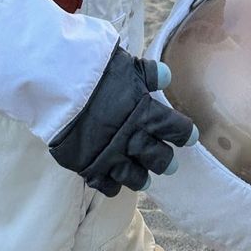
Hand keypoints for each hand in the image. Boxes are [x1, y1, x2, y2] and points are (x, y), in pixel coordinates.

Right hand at [48, 45, 198, 196]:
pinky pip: (107, 185)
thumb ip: (148, 73)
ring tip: (145, 179)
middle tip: (170, 163)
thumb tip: (167, 76)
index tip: (190, 137)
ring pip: (135, 177)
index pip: (175, 129)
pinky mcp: (90, 167)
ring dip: (142, 178)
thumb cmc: (95, 71)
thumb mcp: (126, 65)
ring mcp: (111, 156)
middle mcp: (132, 139)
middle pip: (158, 158)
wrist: (60, 86)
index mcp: (145, 114)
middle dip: (166, 161)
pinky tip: (115, 182)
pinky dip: (113, 185)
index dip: (185, 134)